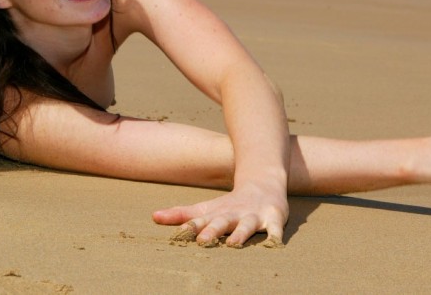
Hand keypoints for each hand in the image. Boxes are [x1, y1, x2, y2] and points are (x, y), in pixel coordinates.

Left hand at [152, 183, 288, 247]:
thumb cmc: (230, 204)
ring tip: (233, 244)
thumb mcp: (206, 208)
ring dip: (240, 234)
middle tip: (201, 241)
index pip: (200, 220)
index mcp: (216, 213)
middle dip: (212, 231)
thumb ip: (181, 214)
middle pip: (221, 222)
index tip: (178, 235)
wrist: (263, 184)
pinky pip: (276, 230)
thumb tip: (153, 217)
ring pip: (247, 225)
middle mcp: (233, 214)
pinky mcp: (274, 219)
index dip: (189, 226)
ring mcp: (254, 216)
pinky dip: (276, 237)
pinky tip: (274, 245)